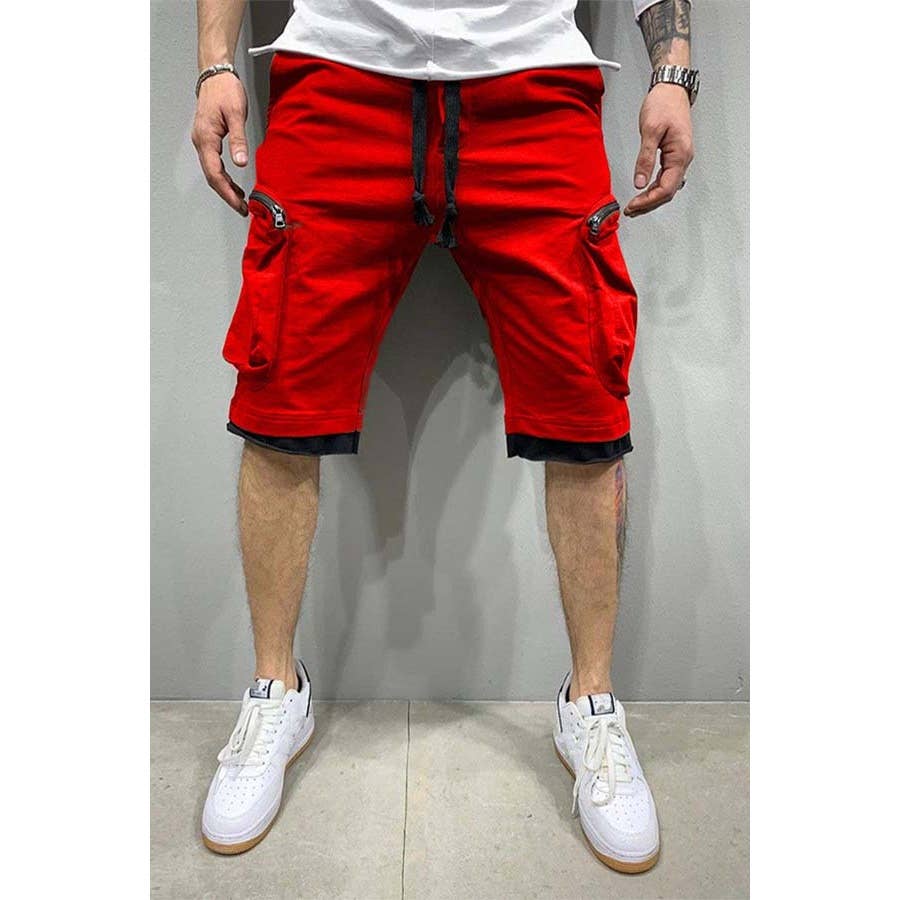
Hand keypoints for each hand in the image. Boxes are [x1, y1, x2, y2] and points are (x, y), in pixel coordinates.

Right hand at [191, 72, 249, 214]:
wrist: (216, 74)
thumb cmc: (225, 90)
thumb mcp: (236, 114)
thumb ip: (238, 139)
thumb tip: (240, 162)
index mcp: (206, 138)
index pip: (215, 174)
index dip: (227, 192)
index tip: (239, 204)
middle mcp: (201, 142)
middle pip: (212, 177)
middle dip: (227, 195)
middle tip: (242, 209)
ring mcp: (202, 141)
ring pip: (212, 172)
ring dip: (225, 188)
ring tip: (240, 200)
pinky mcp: (207, 139)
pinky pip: (214, 164)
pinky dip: (224, 177)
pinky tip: (234, 184)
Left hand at [623, 83, 693, 217]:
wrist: (672, 88)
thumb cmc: (663, 104)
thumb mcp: (650, 130)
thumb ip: (645, 158)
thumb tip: (640, 182)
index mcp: (680, 155)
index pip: (666, 188)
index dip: (648, 201)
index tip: (632, 206)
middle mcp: (683, 159)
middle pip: (668, 192)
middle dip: (649, 204)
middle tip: (631, 210)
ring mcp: (680, 158)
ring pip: (668, 187)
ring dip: (652, 198)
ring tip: (635, 205)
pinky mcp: (675, 155)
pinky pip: (666, 178)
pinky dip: (654, 188)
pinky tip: (644, 191)